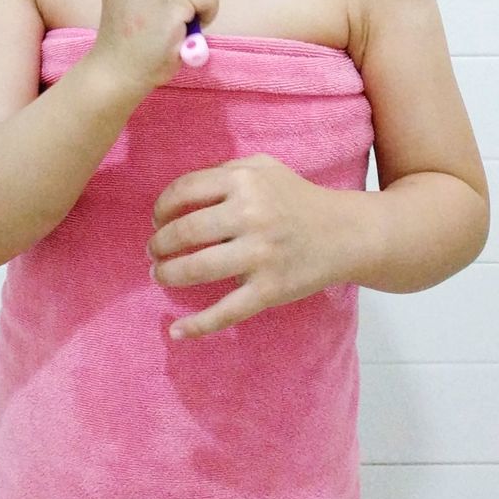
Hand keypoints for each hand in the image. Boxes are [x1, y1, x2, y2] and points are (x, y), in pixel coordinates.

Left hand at [146, 153, 374, 339]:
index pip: (184, 190)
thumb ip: (226, 170)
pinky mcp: (270, 289)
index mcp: (244, 181)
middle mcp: (250, 214)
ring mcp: (260, 254)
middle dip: (159, 244)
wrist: (345, 233)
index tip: (156, 221)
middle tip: (153, 252)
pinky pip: (226, 311)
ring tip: (160, 276)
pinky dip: (198, 325)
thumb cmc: (297, 198)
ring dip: (169, 275)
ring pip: (197, 269)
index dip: (162, 208)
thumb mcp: (264, 167)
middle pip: (185, 231)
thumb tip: (181, 193)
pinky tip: (176, 331)